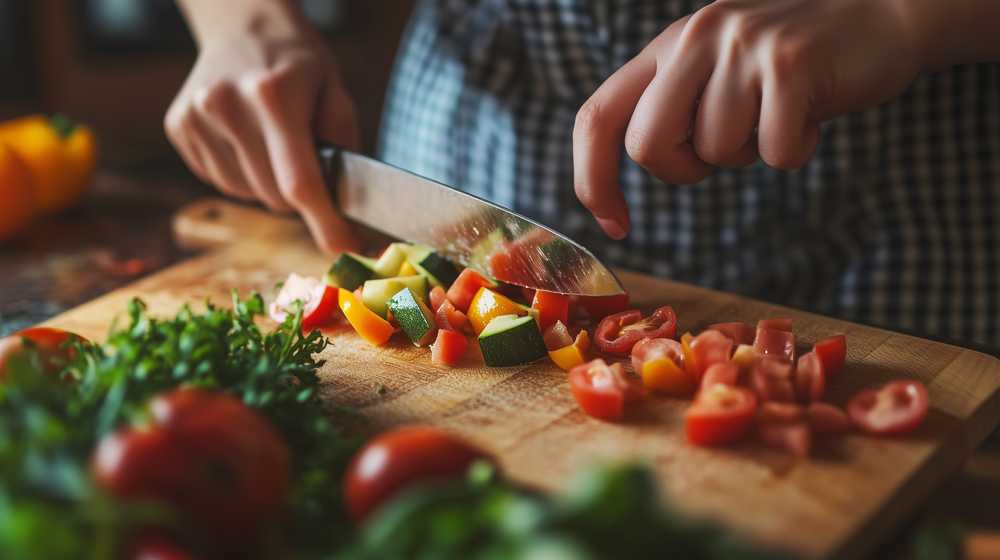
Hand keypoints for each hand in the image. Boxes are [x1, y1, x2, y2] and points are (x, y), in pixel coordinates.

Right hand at [165, 19, 359, 252]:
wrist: (243, 24)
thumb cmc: (299, 64)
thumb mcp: (336, 93)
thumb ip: (343, 150)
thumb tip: (347, 212)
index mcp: (274, 96)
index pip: (299, 183)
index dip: (325, 224)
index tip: (346, 248)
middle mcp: (226, 105)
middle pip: (272, 196)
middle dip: (298, 196)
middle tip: (307, 162)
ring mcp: (196, 116)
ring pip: (245, 194)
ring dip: (267, 185)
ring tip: (273, 141)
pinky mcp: (178, 126)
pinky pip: (220, 180)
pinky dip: (242, 173)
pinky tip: (247, 138)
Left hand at [573, 0, 927, 238]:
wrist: (884, 16)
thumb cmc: (792, 66)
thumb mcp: (717, 72)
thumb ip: (674, 105)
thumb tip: (644, 160)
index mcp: (667, 46)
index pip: (598, 116)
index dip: (593, 178)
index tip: (614, 223)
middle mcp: (695, 38)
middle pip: (649, 146)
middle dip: (685, 169)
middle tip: (729, 146)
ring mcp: (742, 48)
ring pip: (716, 152)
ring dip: (751, 152)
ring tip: (780, 111)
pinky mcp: (790, 64)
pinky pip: (775, 153)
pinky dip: (797, 149)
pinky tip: (812, 112)